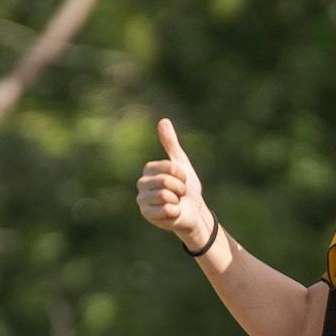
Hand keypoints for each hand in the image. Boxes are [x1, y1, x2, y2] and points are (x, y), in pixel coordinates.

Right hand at [136, 119, 214, 245]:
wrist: (193, 212)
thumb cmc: (187, 188)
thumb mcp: (181, 163)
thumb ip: (171, 144)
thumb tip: (163, 120)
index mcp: (149, 169)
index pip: (168, 167)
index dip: (181, 174)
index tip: (182, 179)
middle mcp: (142, 183)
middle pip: (165, 181)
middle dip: (179, 188)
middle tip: (180, 193)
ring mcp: (143, 200)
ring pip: (164, 195)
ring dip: (177, 200)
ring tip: (176, 202)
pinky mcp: (147, 214)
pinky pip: (166, 209)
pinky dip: (174, 212)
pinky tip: (172, 213)